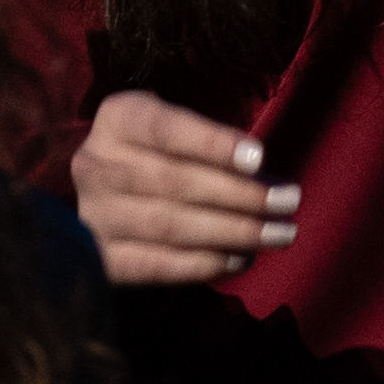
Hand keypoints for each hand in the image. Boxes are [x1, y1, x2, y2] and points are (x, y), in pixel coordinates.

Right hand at [71, 90, 296, 286]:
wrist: (109, 194)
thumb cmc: (161, 152)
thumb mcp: (178, 128)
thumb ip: (212, 144)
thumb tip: (265, 178)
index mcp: (118, 118)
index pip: (166, 129)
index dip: (213, 144)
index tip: (260, 159)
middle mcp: (95, 164)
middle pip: (174, 181)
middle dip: (240, 194)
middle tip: (289, 202)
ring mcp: (94, 214)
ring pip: (169, 226)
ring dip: (232, 232)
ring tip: (278, 234)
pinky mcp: (100, 258)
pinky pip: (156, 266)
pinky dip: (202, 264)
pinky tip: (240, 259)